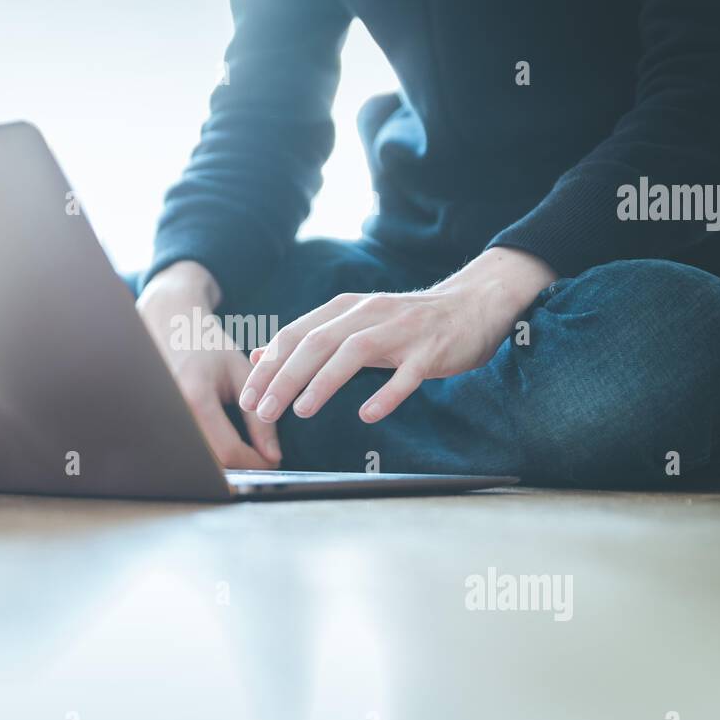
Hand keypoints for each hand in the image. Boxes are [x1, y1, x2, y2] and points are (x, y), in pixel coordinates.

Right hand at [137, 261, 281, 468]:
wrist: (170, 327)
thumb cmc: (208, 347)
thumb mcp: (242, 374)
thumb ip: (259, 417)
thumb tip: (273, 457)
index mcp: (195, 398)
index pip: (229, 451)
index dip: (256, 463)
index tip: (273, 459)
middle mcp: (172, 414)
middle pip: (210, 465)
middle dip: (240, 470)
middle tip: (260, 461)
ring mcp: (159, 422)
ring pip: (196, 464)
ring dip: (223, 468)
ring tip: (244, 455)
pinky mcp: (154, 427)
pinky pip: (185, 454)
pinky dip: (207, 458)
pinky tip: (223, 449)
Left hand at [239, 247, 556, 424]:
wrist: (473, 304)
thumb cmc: (408, 322)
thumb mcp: (355, 323)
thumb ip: (311, 337)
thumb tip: (263, 353)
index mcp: (346, 307)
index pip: (296, 335)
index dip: (269, 366)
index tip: (247, 397)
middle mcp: (368, 313)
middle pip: (317, 344)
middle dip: (284, 378)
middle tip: (263, 411)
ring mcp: (401, 331)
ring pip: (354, 354)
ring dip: (323, 383)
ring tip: (300, 411)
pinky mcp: (430, 350)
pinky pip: (406, 374)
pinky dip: (386, 394)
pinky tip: (367, 415)